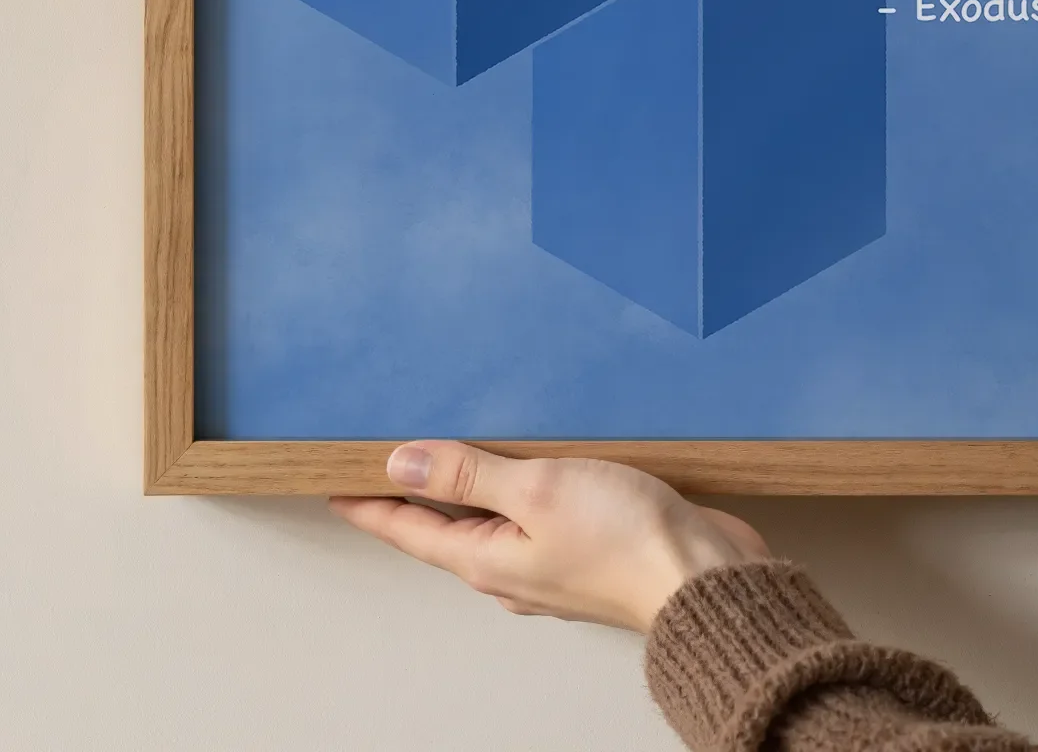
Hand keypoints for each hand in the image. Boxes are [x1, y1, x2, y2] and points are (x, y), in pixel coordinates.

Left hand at [329, 442, 771, 631]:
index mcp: (486, 560)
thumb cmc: (624, 540)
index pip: (409, 529)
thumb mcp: (535, 490)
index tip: (334, 483)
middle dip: (413, 497)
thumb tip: (398, 463)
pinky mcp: (588, 550)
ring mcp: (550, 564)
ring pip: (492, 523)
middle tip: (381, 463)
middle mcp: (511, 570)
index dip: (369, 503)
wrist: (703, 579)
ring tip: (447, 457)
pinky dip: (516, 489)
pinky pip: (535, 517)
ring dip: (467, 491)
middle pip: (446, 529)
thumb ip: (468, 475)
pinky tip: (530, 467)